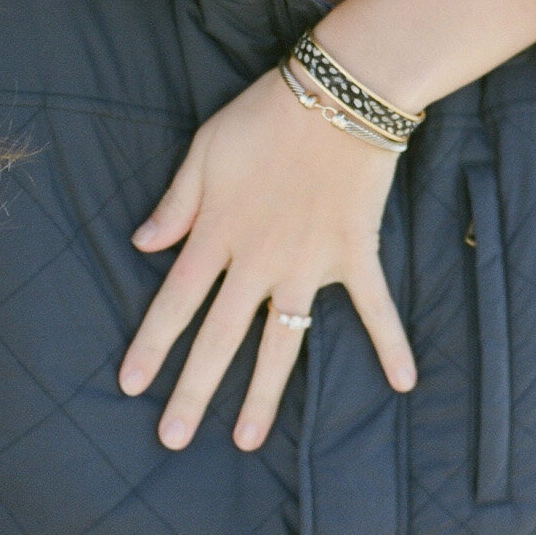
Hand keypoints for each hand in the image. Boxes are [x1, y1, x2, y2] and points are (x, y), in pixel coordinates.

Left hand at [120, 66, 416, 450]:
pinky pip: (375, 308)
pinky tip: (404, 383)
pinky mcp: (354, 255)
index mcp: (216, 235)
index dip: (151, 345)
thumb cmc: (265, 115)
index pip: (174, 302)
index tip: (131, 385)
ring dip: (264, 393)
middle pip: (219, 337)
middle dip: (194, 391)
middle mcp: (258, 262)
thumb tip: (144, 246)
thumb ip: (176, 204)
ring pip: (281, 341)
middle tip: (172, 439)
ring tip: (246, 440)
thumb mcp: (203, 151)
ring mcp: (308, 264)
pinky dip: (392, 343)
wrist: (339, 94)